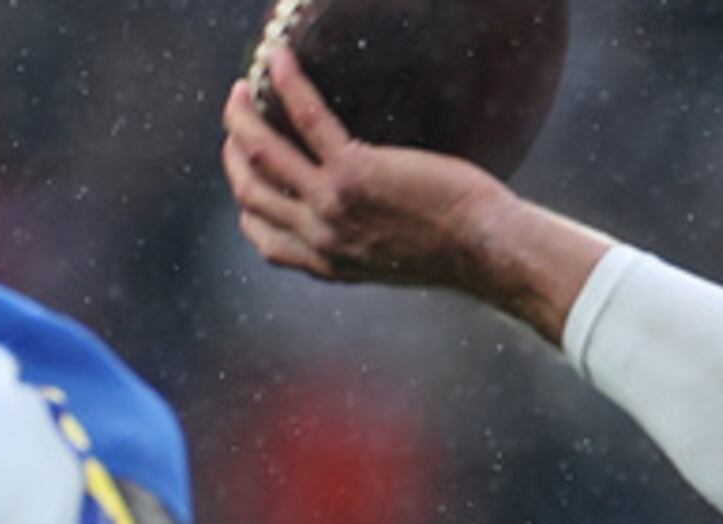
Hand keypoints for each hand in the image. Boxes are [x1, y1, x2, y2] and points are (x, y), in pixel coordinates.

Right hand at [223, 48, 592, 334]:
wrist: (488, 251)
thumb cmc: (457, 249)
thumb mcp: (396, 257)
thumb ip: (366, 239)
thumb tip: (365, 210)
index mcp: (328, 263)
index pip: (263, 237)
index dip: (246, 200)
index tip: (246, 172)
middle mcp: (321, 237)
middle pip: (250, 190)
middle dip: (234, 149)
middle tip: (238, 116)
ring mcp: (333, 204)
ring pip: (263, 153)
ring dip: (243, 115)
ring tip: (242, 88)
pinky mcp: (356, 172)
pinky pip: (308, 118)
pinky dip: (288, 84)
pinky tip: (279, 59)